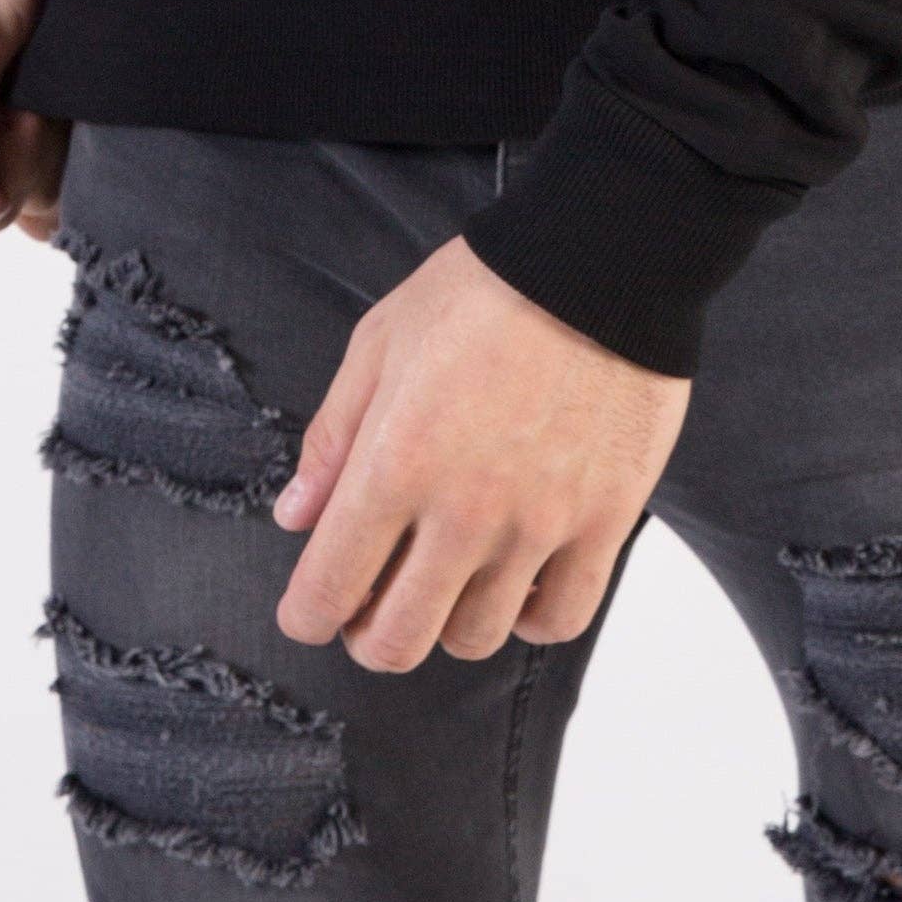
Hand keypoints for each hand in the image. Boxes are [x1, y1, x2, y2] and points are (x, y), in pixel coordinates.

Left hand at [271, 235, 688, 672]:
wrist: (601, 260)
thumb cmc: (484, 290)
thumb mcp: (381, 341)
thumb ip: (332, 438)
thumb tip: (296, 518)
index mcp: (396, 461)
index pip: (327, 591)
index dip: (307, 614)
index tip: (313, 606)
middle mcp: (464, 510)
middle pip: (396, 642)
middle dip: (369, 634)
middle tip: (375, 602)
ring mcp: (539, 524)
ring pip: (475, 638)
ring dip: (448, 619)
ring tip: (451, 575)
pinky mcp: (604, 523)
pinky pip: (560, 620)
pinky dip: (531, 616)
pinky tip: (520, 579)